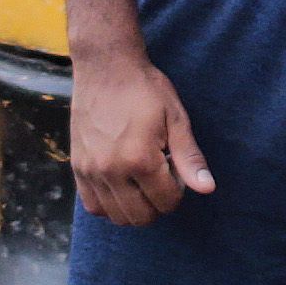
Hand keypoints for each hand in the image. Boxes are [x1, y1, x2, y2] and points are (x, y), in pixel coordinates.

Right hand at [71, 49, 215, 225]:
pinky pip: (94, 206)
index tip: (175, 166)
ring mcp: (90, 171)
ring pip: (117, 216)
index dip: (178, 190)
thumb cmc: (145, 89)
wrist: (106, 67)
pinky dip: (110, 204)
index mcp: (140, 159)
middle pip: (142, 217)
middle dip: (158, 202)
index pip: (167, 203)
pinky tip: (122, 182)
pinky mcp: (77, 168)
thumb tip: (208, 188)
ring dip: (135, 206)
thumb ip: (190, 158)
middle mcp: (111, 170)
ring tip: (141, 177)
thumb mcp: (176, 118)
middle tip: (160, 173)